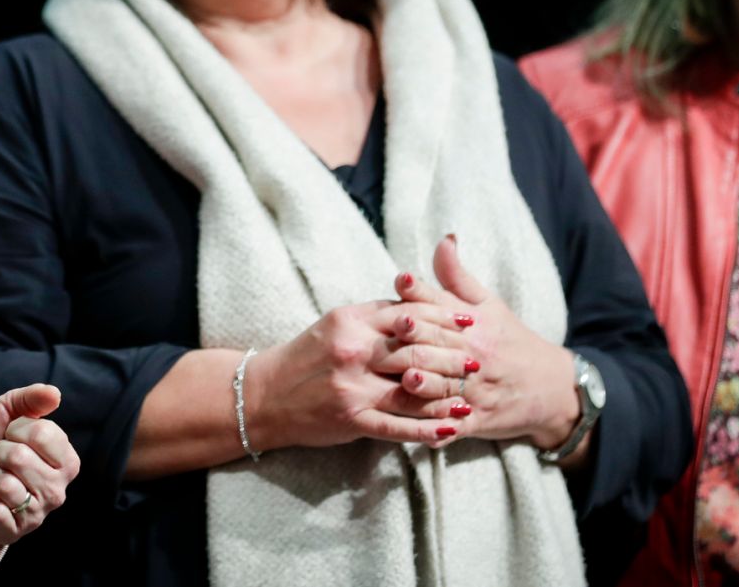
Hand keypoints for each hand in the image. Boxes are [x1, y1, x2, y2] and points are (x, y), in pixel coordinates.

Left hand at [0, 384, 79, 545]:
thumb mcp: (7, 411)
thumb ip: (32, 398)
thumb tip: (54, 393)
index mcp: (66, 461)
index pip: (43, 433)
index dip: (17, 429)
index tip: (11, 435)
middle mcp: (58, 490)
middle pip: (20, 458)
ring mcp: (36, 515)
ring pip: (5, 484)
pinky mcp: (12, 533)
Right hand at [248, 301, 462, 451]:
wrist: (263, 395)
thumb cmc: (305, 357)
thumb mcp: (335, 324)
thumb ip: (374, 316)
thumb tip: (416, 308)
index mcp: (351, 320)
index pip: (407, 313)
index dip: (441, 316)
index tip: (467, 320)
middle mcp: (353, 349)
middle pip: (415, 350)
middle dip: (450, 355)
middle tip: (476, 360)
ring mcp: (352, 386)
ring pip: (411, 388)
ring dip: (446, 394)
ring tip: (470, 396)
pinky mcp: (350, 418)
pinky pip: (396, 425)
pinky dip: (426, 429)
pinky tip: (448, 430)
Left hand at [379, 236, 578, 450]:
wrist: (552, 388)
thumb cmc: (511, 340)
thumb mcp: (489, 305)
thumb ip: (458, 276)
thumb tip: (444, 238)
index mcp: (473, 324)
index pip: (441, 305)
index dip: (419, 293)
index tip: (400, 281)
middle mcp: (474, 354)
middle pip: (440, 344)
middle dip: (416, 338)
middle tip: (391, 331)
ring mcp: (476, 390)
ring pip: (446, 386)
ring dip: (426, 384)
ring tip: (407, 378)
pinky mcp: (476, 421)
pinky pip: (455, 425)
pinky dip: (437, 429)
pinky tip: (418, 429)